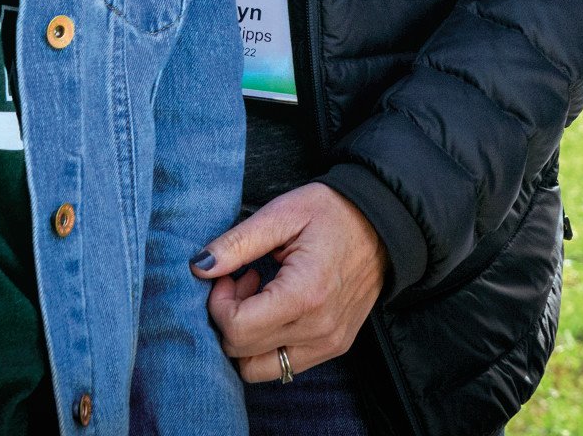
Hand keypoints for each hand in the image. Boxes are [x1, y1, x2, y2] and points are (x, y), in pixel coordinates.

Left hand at [191, 182, 387, 387]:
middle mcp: (318, 330)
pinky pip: (283, 365)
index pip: (237, 330)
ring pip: (258, 369)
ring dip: (247, 338)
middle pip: (242, 353)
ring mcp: (329, 344)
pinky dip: (268, 343)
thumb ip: (237, 243)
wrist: (384, 223)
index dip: (219, 304)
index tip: (231, 275)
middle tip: (244, 279)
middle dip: (229, 317)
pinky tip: (278, 307)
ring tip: (261, 296)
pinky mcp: (334, 347)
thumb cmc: (333, 213)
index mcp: (305, 295)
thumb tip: (199, 267)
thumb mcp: (283, 214)